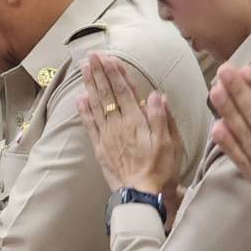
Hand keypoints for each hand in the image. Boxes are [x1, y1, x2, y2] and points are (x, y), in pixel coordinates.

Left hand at [76, 52, 183, 197]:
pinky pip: (90, 125)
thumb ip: (162, 117)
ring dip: (90, 85)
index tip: (110, 58)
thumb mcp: (170, 143)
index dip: (116, 73)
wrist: (141, 194)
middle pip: (108, 93)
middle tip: (92, 55)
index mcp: (137, 121)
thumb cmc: (160, 169)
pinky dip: (84, 110)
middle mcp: (119, 124)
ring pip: (96, 104)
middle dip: (100, 72)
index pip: (125, 91)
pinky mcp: (100, 147)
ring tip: (84, 68)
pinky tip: (79, 98)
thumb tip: (157, 95)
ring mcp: (107, 135)